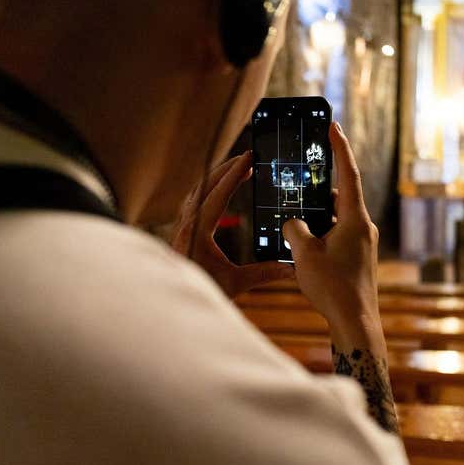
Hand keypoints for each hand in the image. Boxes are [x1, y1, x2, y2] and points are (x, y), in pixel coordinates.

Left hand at [172, 151, 294, 297]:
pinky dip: (207, 189)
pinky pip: (193, 201)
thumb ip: (264, 273)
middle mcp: (186, 224)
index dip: (235, 173)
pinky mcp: (180, 231)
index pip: (218, 193)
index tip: (249, 157)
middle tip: (247, 156)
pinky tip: (216, 191)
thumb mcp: (235, 284)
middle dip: (227, 168)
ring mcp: (180, 226)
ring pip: (197, 190)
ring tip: (236, 169)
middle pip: (205, 184)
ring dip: (216, 177)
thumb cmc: (200, 294)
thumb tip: (292, 269)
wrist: (171, 308)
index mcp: (198, 230)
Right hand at [282, 123, 381, 348]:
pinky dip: (322, 233)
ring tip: (294, 220)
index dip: (340, 148)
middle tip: (301, 179)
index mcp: (355, 219)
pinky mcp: (358, 258)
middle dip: (319, 189)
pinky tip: (303, 245)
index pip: (348, 173)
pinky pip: (338, 235)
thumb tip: (294, 223)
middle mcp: (364, 228)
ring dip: (318, 216)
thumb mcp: (304, 254)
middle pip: (340, 197)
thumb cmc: (333, 288)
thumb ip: (295, 229)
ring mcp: (363, 244)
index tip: (333, 126)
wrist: (355, 323)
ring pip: (337, 218)